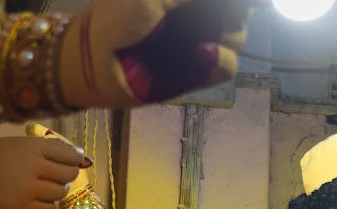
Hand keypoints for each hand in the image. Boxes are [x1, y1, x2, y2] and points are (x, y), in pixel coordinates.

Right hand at [0, 133, 88, 208]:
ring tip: (43, 187)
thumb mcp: (13, 144)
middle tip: (58, 176)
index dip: (75, 158)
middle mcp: (34, 166)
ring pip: (61, 192)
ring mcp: (30, 188)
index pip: (68, 153)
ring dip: (56, 191)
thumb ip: (41, 147)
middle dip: (67, 176)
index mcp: (31, 146)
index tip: (76, 161)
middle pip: (69, 174)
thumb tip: (76, 153)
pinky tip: (36, 199)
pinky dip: (47, 204)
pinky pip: (50, 208)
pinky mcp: (25, 208)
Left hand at [65, 0, 248, 107]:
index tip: (229, 7)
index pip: (225, 4)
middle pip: (237, 13)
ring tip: (198, 36)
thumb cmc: (117, 19)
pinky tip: (200, 54)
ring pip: (237, 36)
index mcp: (186, 0)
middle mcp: (198, 16)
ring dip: (225, 33)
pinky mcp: (201, 73)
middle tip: (211, 17)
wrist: (99, 64)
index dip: (233, 6)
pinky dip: (218, 59)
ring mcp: (201, 44)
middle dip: (230, 15)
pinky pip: (228, 65)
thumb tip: (237, 3)